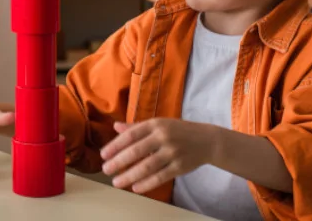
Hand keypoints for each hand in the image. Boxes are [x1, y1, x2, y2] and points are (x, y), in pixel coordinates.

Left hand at [100, 118, 217, 193]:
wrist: (207, 140)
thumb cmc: (178, 131)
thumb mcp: (159, 124)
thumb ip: (137, 127)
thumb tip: (116, 127)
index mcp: (156, 124)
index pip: (131, 135)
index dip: (115, 145)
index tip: (103, 155)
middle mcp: (163, 137)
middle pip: (137, 151)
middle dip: (119, 162)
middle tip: (105, 170)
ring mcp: (172, 152)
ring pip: (147, 166)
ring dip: (130, 176)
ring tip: (117, 182)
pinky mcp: (180, 166)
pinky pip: (161, 177)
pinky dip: (147, 183)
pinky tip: (135, 188)